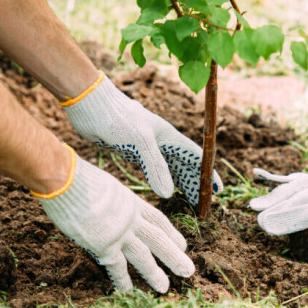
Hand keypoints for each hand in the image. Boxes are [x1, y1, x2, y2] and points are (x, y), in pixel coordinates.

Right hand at [34, 146, 194, 292]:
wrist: (65, 179)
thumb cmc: (76, 177)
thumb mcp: (104, 186)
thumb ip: (110, 201)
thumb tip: (103, 206)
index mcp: (131, 201)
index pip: (158, 219)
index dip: (171, 233)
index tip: (182, 245)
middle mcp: (131, 218)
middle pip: (158, 239)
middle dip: (174, 256)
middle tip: (188, 271)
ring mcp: (119, 233)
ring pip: (143, 256)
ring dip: (154, 273)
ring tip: (164, 288)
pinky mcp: (103, 245)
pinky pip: (116, 267)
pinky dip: (122, 280)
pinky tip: (128, 292)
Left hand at [63, 73, 222, 205]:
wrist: (90, 104)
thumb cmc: (117, 117)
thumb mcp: (140, 142)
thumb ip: (156, 167)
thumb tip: (169, 194)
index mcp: (169, 136)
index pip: (196, 157)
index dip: (207, 173)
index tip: (217, 190)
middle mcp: (161, 141)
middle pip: (186, 164)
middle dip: (196, 182)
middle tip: (204, 203)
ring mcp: (147, 145)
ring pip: (171, 167)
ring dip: (181, 182)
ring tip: (189, 200)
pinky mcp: (132, 149)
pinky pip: (154, 169)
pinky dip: (162, 180)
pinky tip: (163, 189)